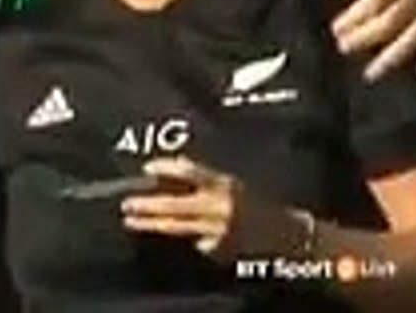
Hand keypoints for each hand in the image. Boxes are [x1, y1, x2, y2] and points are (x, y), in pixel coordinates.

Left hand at [121, 157, 304, 259]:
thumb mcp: (233, 181)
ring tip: (131, 220)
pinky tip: (170, 231)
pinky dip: (183, 235)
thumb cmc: (258, 201)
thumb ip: (203, 177)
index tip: (148, 167)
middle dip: (148, 204)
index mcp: (225, 184)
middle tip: (127, 204)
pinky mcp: (219, 248)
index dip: (167, 167)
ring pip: (177, 226)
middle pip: (175, 204)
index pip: (190, 171)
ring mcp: (218, 230)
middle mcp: (220, 206)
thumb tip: (168, 170)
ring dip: (152, 223)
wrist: (288, 233)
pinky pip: (194, 241)